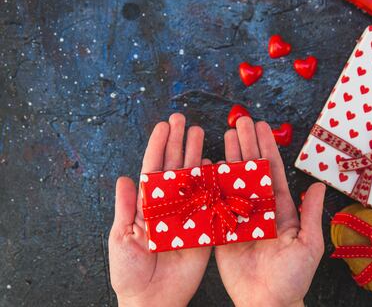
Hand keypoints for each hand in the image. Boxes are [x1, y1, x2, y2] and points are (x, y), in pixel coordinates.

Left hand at [108, 113, 211, 306]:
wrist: (152, 300)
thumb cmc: (130, 272)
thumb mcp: (121, 238)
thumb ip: (125, 208)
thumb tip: (123, 178)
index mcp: (147, 205)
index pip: (153, 168)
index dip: (158, 146)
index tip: (164, 126)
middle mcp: (168, 204)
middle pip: (174, 167)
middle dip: (178, 142)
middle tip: (183, 120)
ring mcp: (187, 214)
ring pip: (193, 179)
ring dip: (195, 155)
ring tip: (199, 133)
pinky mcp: (202, 228)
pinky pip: (209, 202)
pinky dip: (212, 184)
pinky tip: (213, 165)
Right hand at [215, 117, 325, 306]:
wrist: (266, 302)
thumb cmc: (291, 277)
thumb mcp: (308, 245)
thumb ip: (310, 215)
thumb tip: (319, 185)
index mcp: (278, 208)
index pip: (272, 170)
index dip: (266, 147)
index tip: (261, 127)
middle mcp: (257, 207)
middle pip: (251, 169)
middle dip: (246, 144)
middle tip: (239, 121)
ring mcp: (238, 215)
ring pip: (232, 180)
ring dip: (230, 157)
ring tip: (225, 135)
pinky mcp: (222, 228)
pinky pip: (215, 202)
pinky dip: (211, 183)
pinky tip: (207, 166)